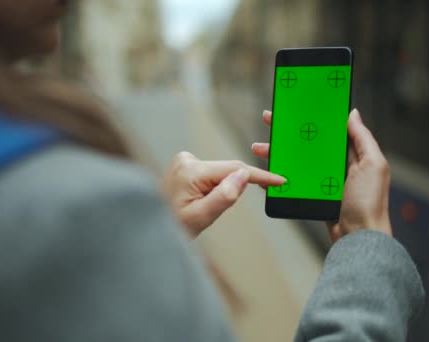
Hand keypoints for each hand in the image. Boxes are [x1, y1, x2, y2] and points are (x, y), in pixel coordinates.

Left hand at [162, 151, 285, 236]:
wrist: (149, 225)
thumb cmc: (173, 225)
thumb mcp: (202, 217)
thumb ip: (224, 196)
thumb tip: (244, 176)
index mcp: (191, 170)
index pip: (234, 169)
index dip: (259, 176)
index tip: (279, 180)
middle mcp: (187, 159)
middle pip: (227, 170)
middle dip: (233, 189)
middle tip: (216, 210)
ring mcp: (184, 160)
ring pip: (220, 173)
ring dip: (221, 190)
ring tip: (201, 208)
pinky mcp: (185, 164)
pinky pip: (211, 174)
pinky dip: (214, 187)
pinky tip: (198, 201)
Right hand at [252, 109, 392, 242]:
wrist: (357, 237)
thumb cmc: (369, 202)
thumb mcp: (373, 165)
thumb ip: (363, 139)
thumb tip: (352, 113)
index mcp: (351, 154)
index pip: (328, 130)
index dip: (312, 117)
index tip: (295, 106)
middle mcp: (335, 165)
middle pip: (307, 144)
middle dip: (287, 132)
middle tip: (268, 120)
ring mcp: (321, 181)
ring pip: (295, 162)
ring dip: (277, 154)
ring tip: (259, 148)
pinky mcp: (311, 195)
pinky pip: (291, 182)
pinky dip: (276, 177)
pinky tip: (264, 173)